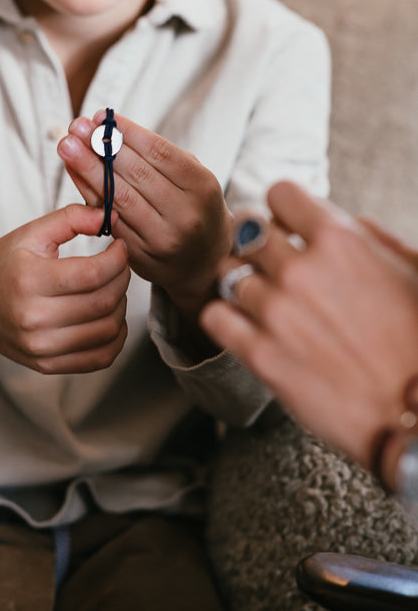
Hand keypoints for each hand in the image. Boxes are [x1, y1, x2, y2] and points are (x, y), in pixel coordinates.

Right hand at [0, 203, 129, 374]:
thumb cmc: (1, 268)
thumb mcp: (28, 234)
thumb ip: (69, 218)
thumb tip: (107, 216)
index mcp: (28, 280)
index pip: (92, 274)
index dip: (117, 259)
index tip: (120, 247)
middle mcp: (34, 318)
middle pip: (103, 302)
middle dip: (122, 278)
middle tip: (120, 265)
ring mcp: (41, 347)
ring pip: (107, 330)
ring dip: (122, 306)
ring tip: (113, 288)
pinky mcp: (48, 365)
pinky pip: (100, 358)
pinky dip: (116, 337)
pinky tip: (111, 317)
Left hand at [57, 111, 231, 320]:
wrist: (203, 262)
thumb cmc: (192, 207)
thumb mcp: (191, 178)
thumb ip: (156, 156)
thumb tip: (107, 128)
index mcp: (202, 187)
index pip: (159, 153)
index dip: (128, 132)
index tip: (102, 117)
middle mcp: (184, 215)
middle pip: (136, 174)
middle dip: (101, 147)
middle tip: (77, 126)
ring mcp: (161, 238)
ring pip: (119, 197)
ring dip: (88, 168)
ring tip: (67, 145)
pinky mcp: (140, 256)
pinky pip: (108, 218)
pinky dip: (88, 193)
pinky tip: (74, 173)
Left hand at [200, 180, 417, 469]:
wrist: (416, 416)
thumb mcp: (412, 271)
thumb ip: (370, 238)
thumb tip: (343, 222)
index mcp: (340, 240)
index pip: (279, 194)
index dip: (284, 211)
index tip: (289, 227)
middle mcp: (301, 270)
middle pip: (245, 230)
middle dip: (257, 243)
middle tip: (269, 263)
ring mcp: (275, 312)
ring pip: (227, 273)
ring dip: (242, 283)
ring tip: (264, 301)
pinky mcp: (259, 355)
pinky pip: (213, 315)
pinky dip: (223, 316)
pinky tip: (243, 325)